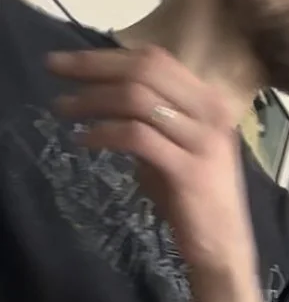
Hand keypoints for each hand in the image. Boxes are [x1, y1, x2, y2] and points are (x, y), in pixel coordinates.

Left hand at [48, 44, 255, 278]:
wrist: (222, 246)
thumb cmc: (194, 197)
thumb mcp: (174, 146)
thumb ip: (150, 118)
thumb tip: (103, 94)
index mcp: (210, 100)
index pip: (155, 59)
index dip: (107, 55)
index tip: (69, 61)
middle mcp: (212, 112)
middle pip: (145, 70)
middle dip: (92, 67)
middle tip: (54, 70)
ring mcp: (203, 140)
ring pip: (137, 99)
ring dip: (92, 100)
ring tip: (63, 109)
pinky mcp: (189, 169)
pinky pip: (136, 137)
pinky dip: (103, 134)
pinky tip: (82, 140)